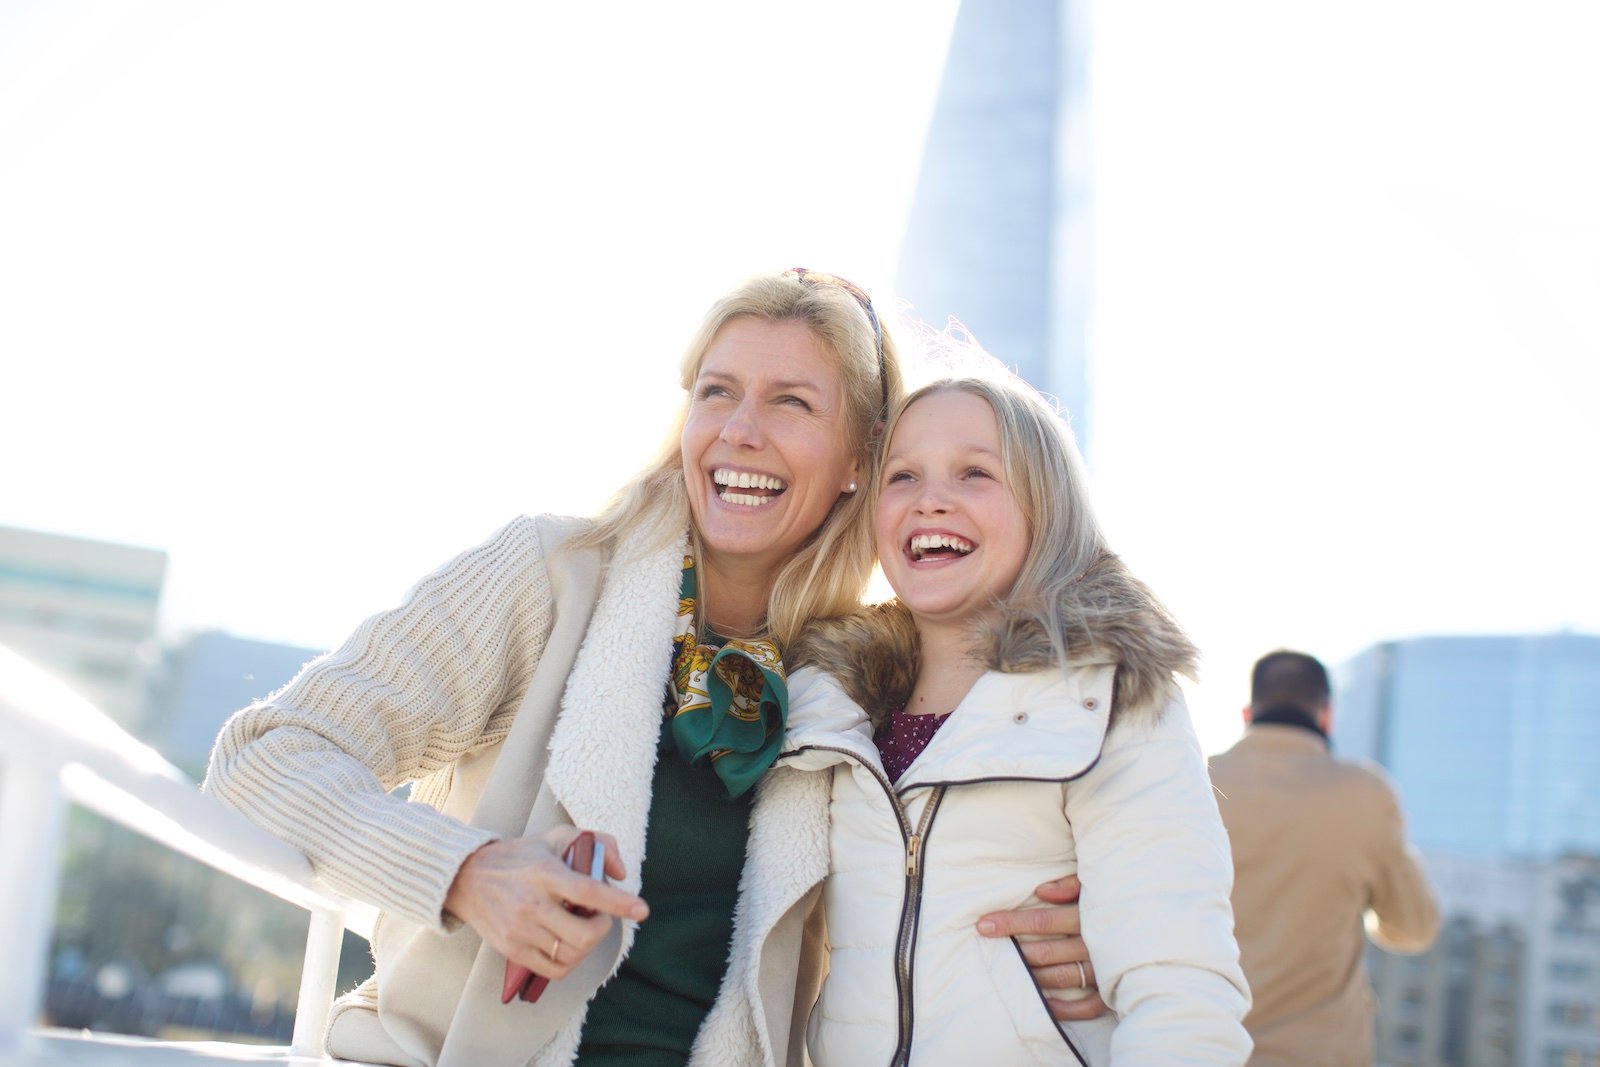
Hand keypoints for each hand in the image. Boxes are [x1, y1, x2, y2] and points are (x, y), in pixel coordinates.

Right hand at [445, 826, 648, 981]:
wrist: (466, 878)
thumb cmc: (519, 856)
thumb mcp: (555, 837)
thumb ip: (596, 844)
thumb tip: (620, 871)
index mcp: (544, 872)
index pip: (587, 891)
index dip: (617, 902)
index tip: (641, 909)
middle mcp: (531, 903)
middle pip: (583, 934)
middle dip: (602, 929)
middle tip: (600, 918)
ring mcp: (519, 929)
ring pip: (570, 954)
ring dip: (586, 946)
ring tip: (582, 930)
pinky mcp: (511, 949)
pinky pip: (552, 969)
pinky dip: (569, 961)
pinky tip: (567, 945)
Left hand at [976, 875, 1108, 1020]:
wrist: (1166, 923)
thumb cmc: (1122, 896)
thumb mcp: (1099, 881)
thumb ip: (1072, 883)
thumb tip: (1042, 891)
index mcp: (1090, 916)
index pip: (1042, 921)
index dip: (1010, 922)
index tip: (984, 924)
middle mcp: (1095, 945)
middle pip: (1045, 950)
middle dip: (1013, 948)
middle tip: (987, 946)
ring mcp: (1105, 970)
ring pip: (1060, 977)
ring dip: (1032, 975)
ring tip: (1009, 971)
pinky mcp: (1114, 989)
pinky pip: (1086, 1005)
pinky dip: (1064, 1008)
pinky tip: (1043, 1004)